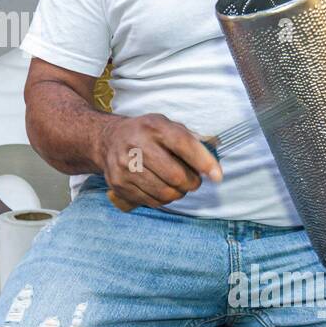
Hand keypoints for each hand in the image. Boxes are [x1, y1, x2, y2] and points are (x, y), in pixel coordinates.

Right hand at [96, 113, 221, 210]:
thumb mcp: (166, 125)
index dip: (204, 162)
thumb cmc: (145, 133)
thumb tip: (212, 166)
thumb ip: (189, 140)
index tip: (217, 176)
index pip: (183, 145)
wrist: (108, 140)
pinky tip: (161, 188)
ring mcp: (125, 166)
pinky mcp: (119, 184)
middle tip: (193, 181)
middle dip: (192, 183)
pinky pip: (151, 201)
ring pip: (165, 192)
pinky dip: (163, 199)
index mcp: (153, 126)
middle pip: (176, 176)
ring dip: (179, 193)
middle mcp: (136, 145)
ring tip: (178, 185)